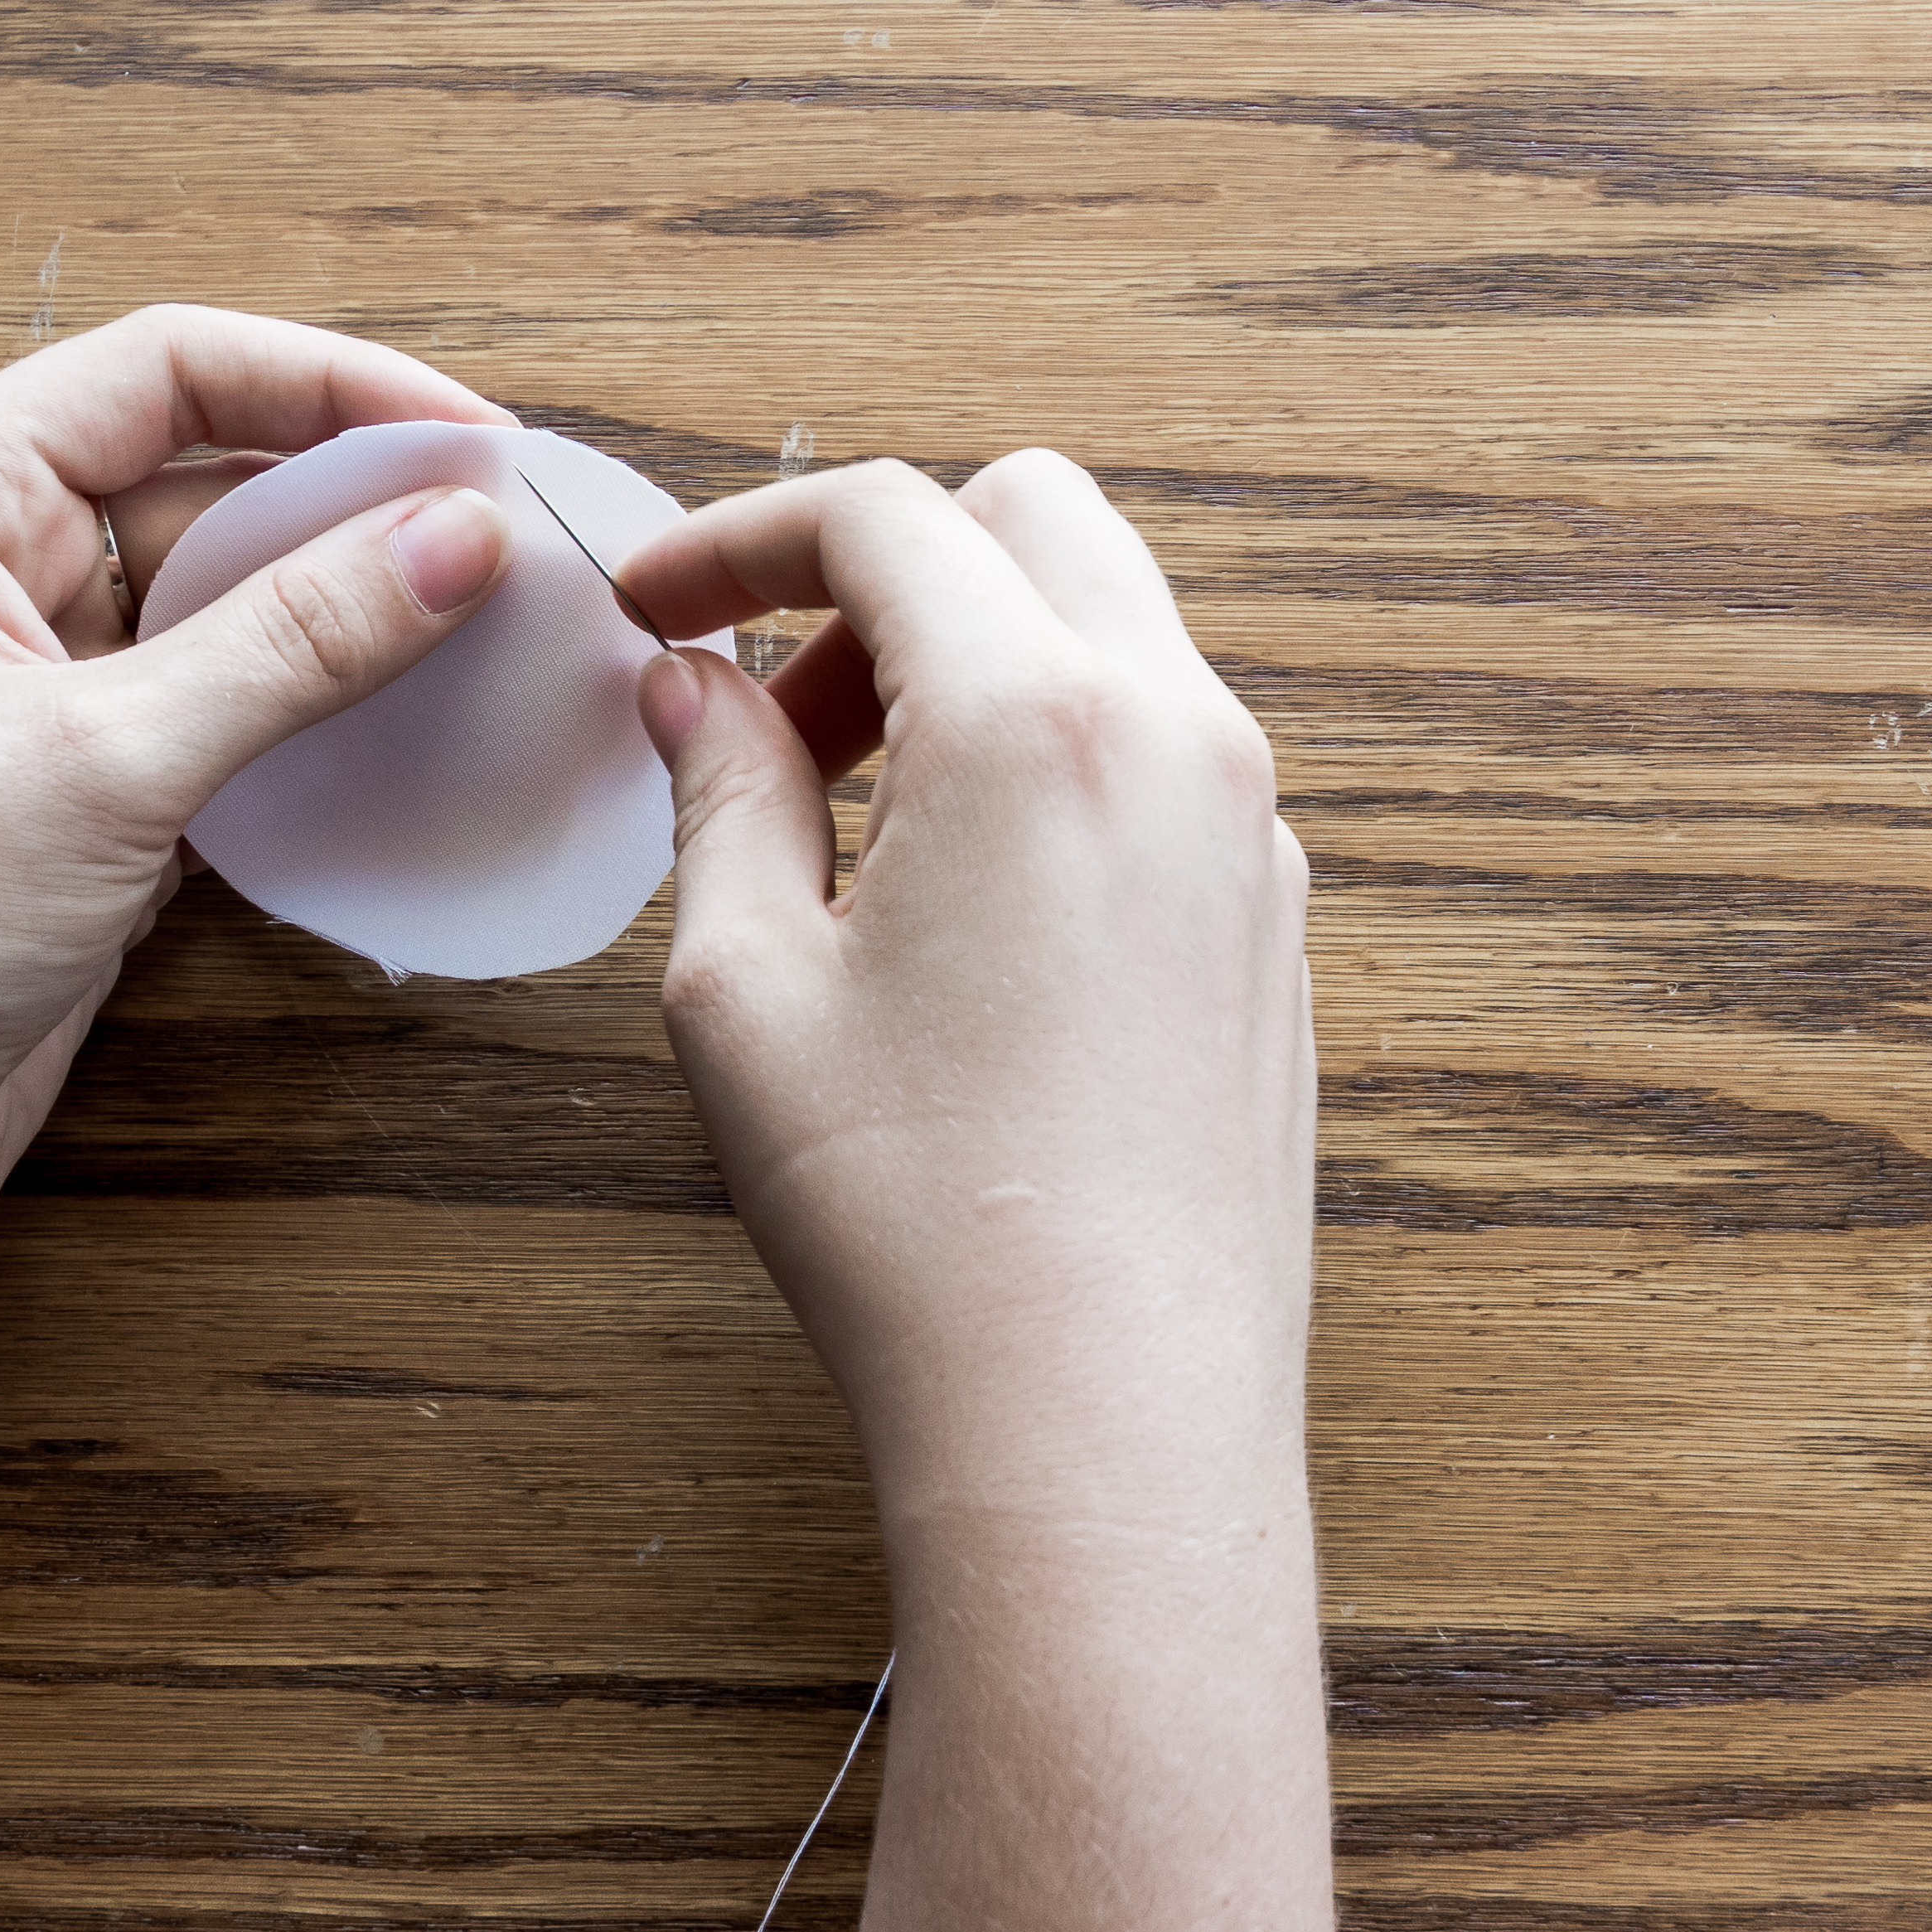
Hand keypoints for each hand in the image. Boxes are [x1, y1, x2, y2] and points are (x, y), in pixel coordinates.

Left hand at [0, 306, 516, 1293]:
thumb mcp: (104, 762)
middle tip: (509, 539)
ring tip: (487, 630)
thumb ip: (293, 641)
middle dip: (351, 500)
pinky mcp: (66, 805)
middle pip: (198, 480)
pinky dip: (306, 722)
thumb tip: (458, 535)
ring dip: (342, 616)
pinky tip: (408, 737)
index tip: (469, 435)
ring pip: (216, 608)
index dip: (322, 383)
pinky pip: (212, 720)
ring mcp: (23, 698)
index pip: (157, 373)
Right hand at [613, 452, 1313, 1540]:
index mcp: (1035, 719)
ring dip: (974, 663)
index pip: (883, 515)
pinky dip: (1052, 757)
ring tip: (856, 829)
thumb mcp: (748, 987)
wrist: (1102, 1416)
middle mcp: (1177, 735)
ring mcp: (1250, 828)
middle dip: (882, 571)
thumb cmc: (914, 1220)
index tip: (659, 615)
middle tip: (776, 723)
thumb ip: (722, 793)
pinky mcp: (1272, 921)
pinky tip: (960, 907)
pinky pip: (1161, 754)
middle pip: (1030, 520)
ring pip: (1112, 630)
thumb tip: (695, 690)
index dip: (740, 539)